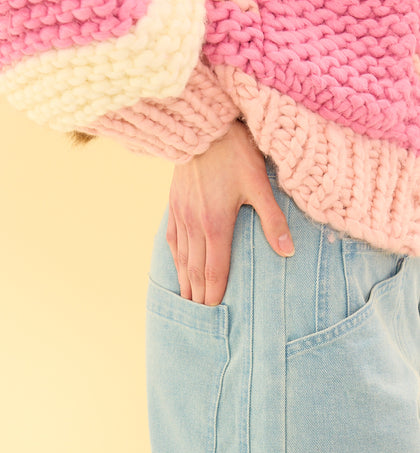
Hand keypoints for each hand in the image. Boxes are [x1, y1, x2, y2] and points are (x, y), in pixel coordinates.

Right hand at [166, 119, 294, 304]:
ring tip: (188, 301)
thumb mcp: (259, 184)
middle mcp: (195, 225)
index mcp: (216, 225)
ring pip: (182, 259)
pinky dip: (175, 259)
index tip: (213, 313)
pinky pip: (172, 240)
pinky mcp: (175, 205)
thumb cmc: (235, 152)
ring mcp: (181, 216)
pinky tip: (178, 268)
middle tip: (199, 317)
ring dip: (185, 282)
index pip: (214, 271)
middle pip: (195, 271)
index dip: (214, 294)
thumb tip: (288, 252)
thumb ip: (273, 220)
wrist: (203, 125)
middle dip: (198, 296)